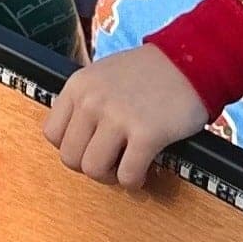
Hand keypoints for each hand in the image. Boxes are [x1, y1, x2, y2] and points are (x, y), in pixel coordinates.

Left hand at [44, 45, 208, 187]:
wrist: (191, 60)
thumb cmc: (149, 71)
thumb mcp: (103, 75)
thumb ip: (85, 101)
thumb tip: (76, 138)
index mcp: (78, 86)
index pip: (52, 134)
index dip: (71, 148)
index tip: (89, 148)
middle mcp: (92, 101)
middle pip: (70, 158)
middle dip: (90, 167)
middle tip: (110, 163)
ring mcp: (118, 117)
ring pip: (94, 170)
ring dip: (111, 177)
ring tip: (126, 168)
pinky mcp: (147, 133)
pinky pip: (127, 175)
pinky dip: (134, 181)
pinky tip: (144, 171)